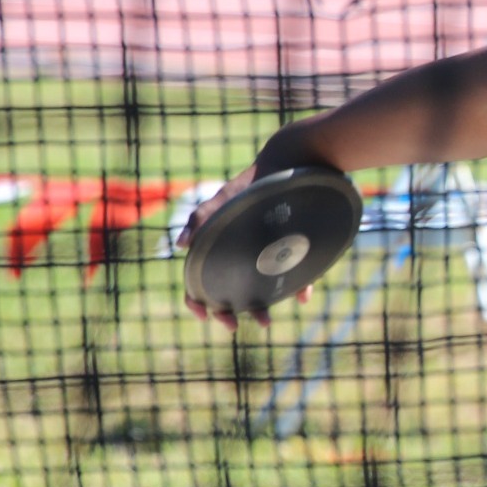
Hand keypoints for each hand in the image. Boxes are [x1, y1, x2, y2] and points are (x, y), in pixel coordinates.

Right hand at [174, 163, 313, 329]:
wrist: (297, 162)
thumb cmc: (256, 181)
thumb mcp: (228, 198)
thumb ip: (203, 218)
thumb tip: (183, 245)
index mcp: (221, 243)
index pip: (199, 279)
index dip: (196, 299)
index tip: (203, 313)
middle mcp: (243, 251)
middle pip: (228, 289)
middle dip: (227, 311)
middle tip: (234, 324)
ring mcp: (270, 252)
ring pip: (260, 288)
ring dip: (260, 307)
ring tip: (266, 320)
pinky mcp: (297, 249)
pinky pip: (297, 276)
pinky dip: (299, 288)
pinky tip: (303, 297)